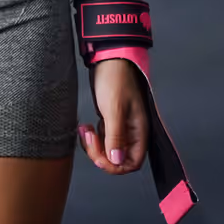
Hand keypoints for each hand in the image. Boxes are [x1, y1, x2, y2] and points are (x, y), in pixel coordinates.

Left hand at [78, 58, 150, 175]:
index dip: (115, 165)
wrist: (108, 57)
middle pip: (118, 159)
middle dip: (100, 154)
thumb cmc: (116, 78)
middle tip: (88, 138)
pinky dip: (92, 137)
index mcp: (139, 130)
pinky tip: (86, 126)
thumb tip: (117, 161)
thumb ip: (116, 136)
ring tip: (84, 130)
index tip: (99, 157)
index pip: (133, 162)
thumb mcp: (114, 108)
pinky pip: (102, 139)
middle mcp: (132, 131)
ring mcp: (121, 126)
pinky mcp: (110, 120)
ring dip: (93, 145)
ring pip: (108, 150)